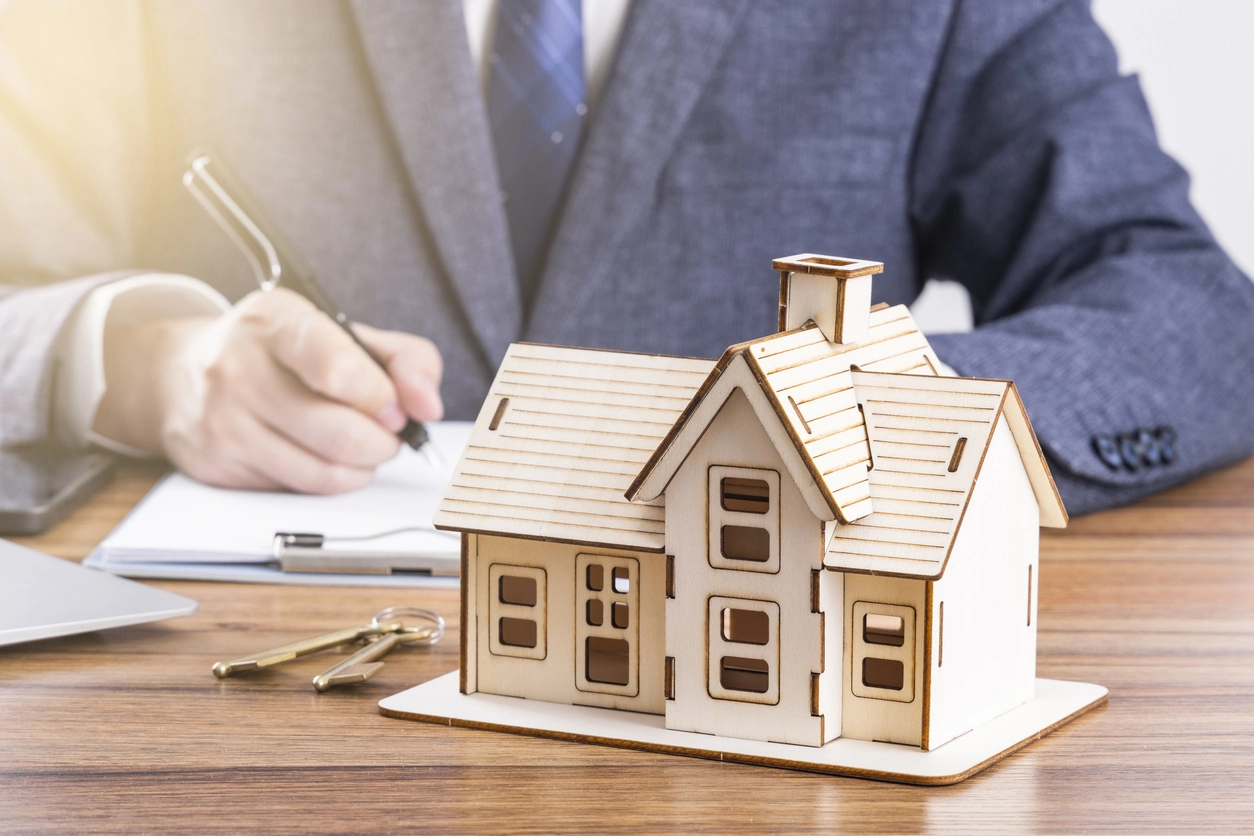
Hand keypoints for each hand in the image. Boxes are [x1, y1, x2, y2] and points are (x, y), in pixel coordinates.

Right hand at [94, 287, 442, 492]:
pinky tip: (321, 455)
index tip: (396, 407)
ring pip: (324, 473)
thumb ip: (405, 359)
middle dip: (383, 441)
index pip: (335, 367)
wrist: (181, 372)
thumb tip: (428, 406)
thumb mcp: (342, 332)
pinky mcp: (217, 465)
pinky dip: (328, 480)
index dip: (380, 397)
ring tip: (360, 444)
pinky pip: (298, 490)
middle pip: (340, 433)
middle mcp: (238, 368)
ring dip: (361, 466)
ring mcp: (223, 421)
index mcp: (276, 321)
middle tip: (387, 431)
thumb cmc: (280, 351)